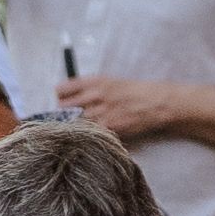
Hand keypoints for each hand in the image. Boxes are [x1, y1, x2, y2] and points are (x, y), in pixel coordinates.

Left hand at [59, 72, 195, 141]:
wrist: (155, 103)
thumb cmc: (133, 92)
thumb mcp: (110, 82)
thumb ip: (90, 88)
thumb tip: (69, 97)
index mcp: (94, 81)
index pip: (62, 89)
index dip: (59, 97)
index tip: (61, 100)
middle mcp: (95, 95)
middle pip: (64, 107)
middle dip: (63, 113)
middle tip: (67, 117)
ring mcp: (101, 112)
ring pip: (73, 122)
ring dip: (72, 125)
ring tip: (76, 127)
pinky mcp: (109, 127)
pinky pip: (88, 132)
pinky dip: (86, 134)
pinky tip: (89, 134)